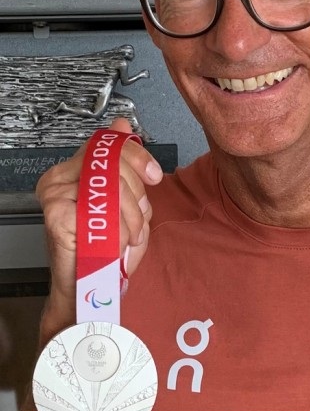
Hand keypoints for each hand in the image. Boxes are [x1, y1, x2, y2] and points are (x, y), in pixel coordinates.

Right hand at [36, 118, 162, 338]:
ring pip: (113, 185)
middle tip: (135, 222)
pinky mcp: (56, 212)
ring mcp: (54, 192)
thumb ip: (125, 164)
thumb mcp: (126, 199)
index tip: (154, 175)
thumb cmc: (107, 245)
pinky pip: (104, 208)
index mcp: (74, 168)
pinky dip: (118, 229)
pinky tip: (115, 242)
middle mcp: (59, 176)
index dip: (138, 157)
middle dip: (137, 196)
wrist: (90, 287)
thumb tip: (122, 124)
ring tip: (127, 237)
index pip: (110, 145)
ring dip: (131, 217)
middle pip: (115, 162)